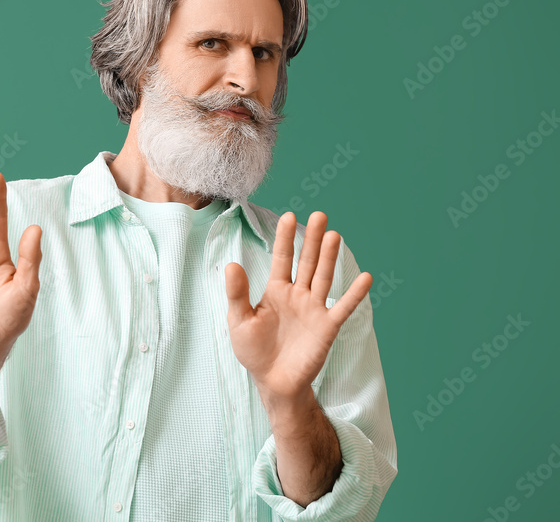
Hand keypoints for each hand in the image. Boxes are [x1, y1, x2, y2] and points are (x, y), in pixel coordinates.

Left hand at [223, 211, 371, 400]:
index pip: (281, 258)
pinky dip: (354, 294)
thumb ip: (237, 294)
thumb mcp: (239, 320)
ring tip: (334, 235)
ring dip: (329, 257)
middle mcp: (297, 295)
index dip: (284, 238)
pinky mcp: (327, 327)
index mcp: (275, 290)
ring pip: (323, 277)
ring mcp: (313, 309)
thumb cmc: (254, 351)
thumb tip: (231, 265)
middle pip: (306, 261)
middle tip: (319, 215)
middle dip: (312, 239)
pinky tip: (365, 277)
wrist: (273, 382)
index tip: (288, 215)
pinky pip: (342, 308)